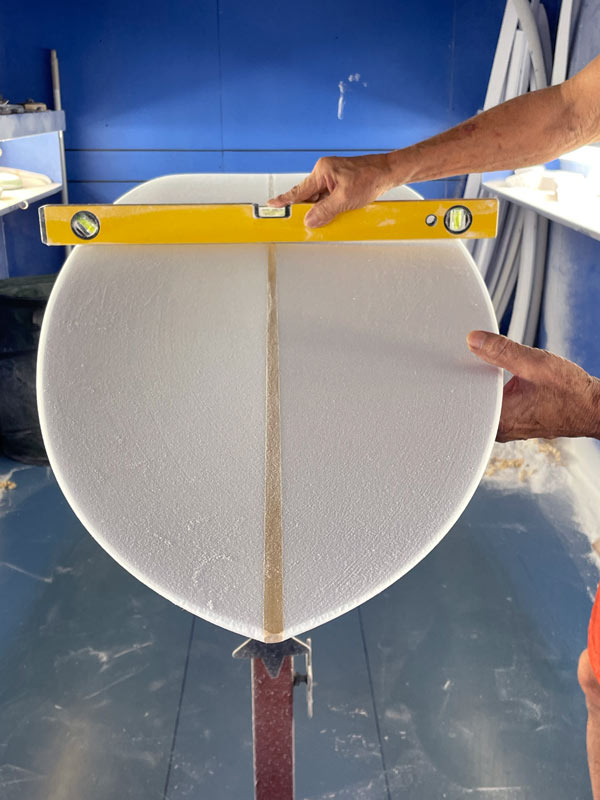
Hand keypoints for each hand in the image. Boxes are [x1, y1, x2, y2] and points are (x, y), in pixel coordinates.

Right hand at [268, 154, 396, 227]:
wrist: (388, 172)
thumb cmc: (370, 178)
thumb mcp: (346, 199)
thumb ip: (325, 211)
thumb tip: (309, 221)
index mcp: (322, 171)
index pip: (299, 190)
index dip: (285, 200)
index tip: (271, 205)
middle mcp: (325, 173)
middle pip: (309, 197)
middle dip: (311, 210)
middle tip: (307, 223)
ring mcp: (333, 178)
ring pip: (320, 200)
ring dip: (325, 210)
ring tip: (337, 214)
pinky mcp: (340, 184)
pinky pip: (330, 199)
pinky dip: (332, 208)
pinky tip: (340, 213)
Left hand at [467, 330, 599, 441]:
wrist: (593, 408)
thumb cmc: (571, 393)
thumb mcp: (535, 363)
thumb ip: (501, 351)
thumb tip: (474, 339)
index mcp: (500, 419)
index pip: (464, 400)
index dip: (456, 378)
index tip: (452, 361)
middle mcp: (500, 429)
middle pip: (471, 402)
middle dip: (469, 379)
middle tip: (469, 358)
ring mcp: (506, 429)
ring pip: (483, 404)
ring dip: (483, 385)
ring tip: (484, 366)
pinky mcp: (513, 424)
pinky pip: (495, 407)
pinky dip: (494, 392)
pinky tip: (497, 378)